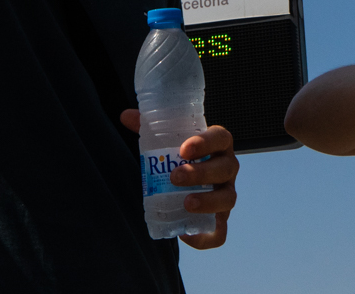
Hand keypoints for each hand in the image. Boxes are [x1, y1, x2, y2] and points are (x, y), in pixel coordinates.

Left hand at [120, 109, 238, 248]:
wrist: (190, 183)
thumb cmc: (181, 158)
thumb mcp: (168, 141)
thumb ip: (149, 128)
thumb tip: (126, 116)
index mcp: (218, 145)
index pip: (221, 137)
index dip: (206, 142)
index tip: (183, 149)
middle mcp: (227, 168)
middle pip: (226, 168)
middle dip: (201, 172)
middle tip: (174, 177)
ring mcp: (226, 194)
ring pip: (228, 199)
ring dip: (208, 201)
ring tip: (186, 203)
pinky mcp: (220, 220)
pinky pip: (220, 233)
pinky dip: (206, 237)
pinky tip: (186, 235)